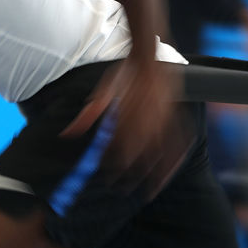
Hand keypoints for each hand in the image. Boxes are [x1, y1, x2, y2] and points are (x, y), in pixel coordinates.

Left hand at [62, 57, 193, 196]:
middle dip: (129, 174)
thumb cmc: (124, 75)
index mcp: (125, 113)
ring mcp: (163, 118)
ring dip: (154, 174)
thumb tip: (67, 134)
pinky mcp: (175, 116)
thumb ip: (87, 115)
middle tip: (122, 188)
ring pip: (159, 153)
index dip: (111, 164)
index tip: (107, 177)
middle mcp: (145, 118)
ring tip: (150, 192)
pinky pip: (179, 142)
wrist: (147, 55)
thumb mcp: (102, 91)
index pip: (117, 147)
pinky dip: (176, 159)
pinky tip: (172, 172)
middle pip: (136, 154)